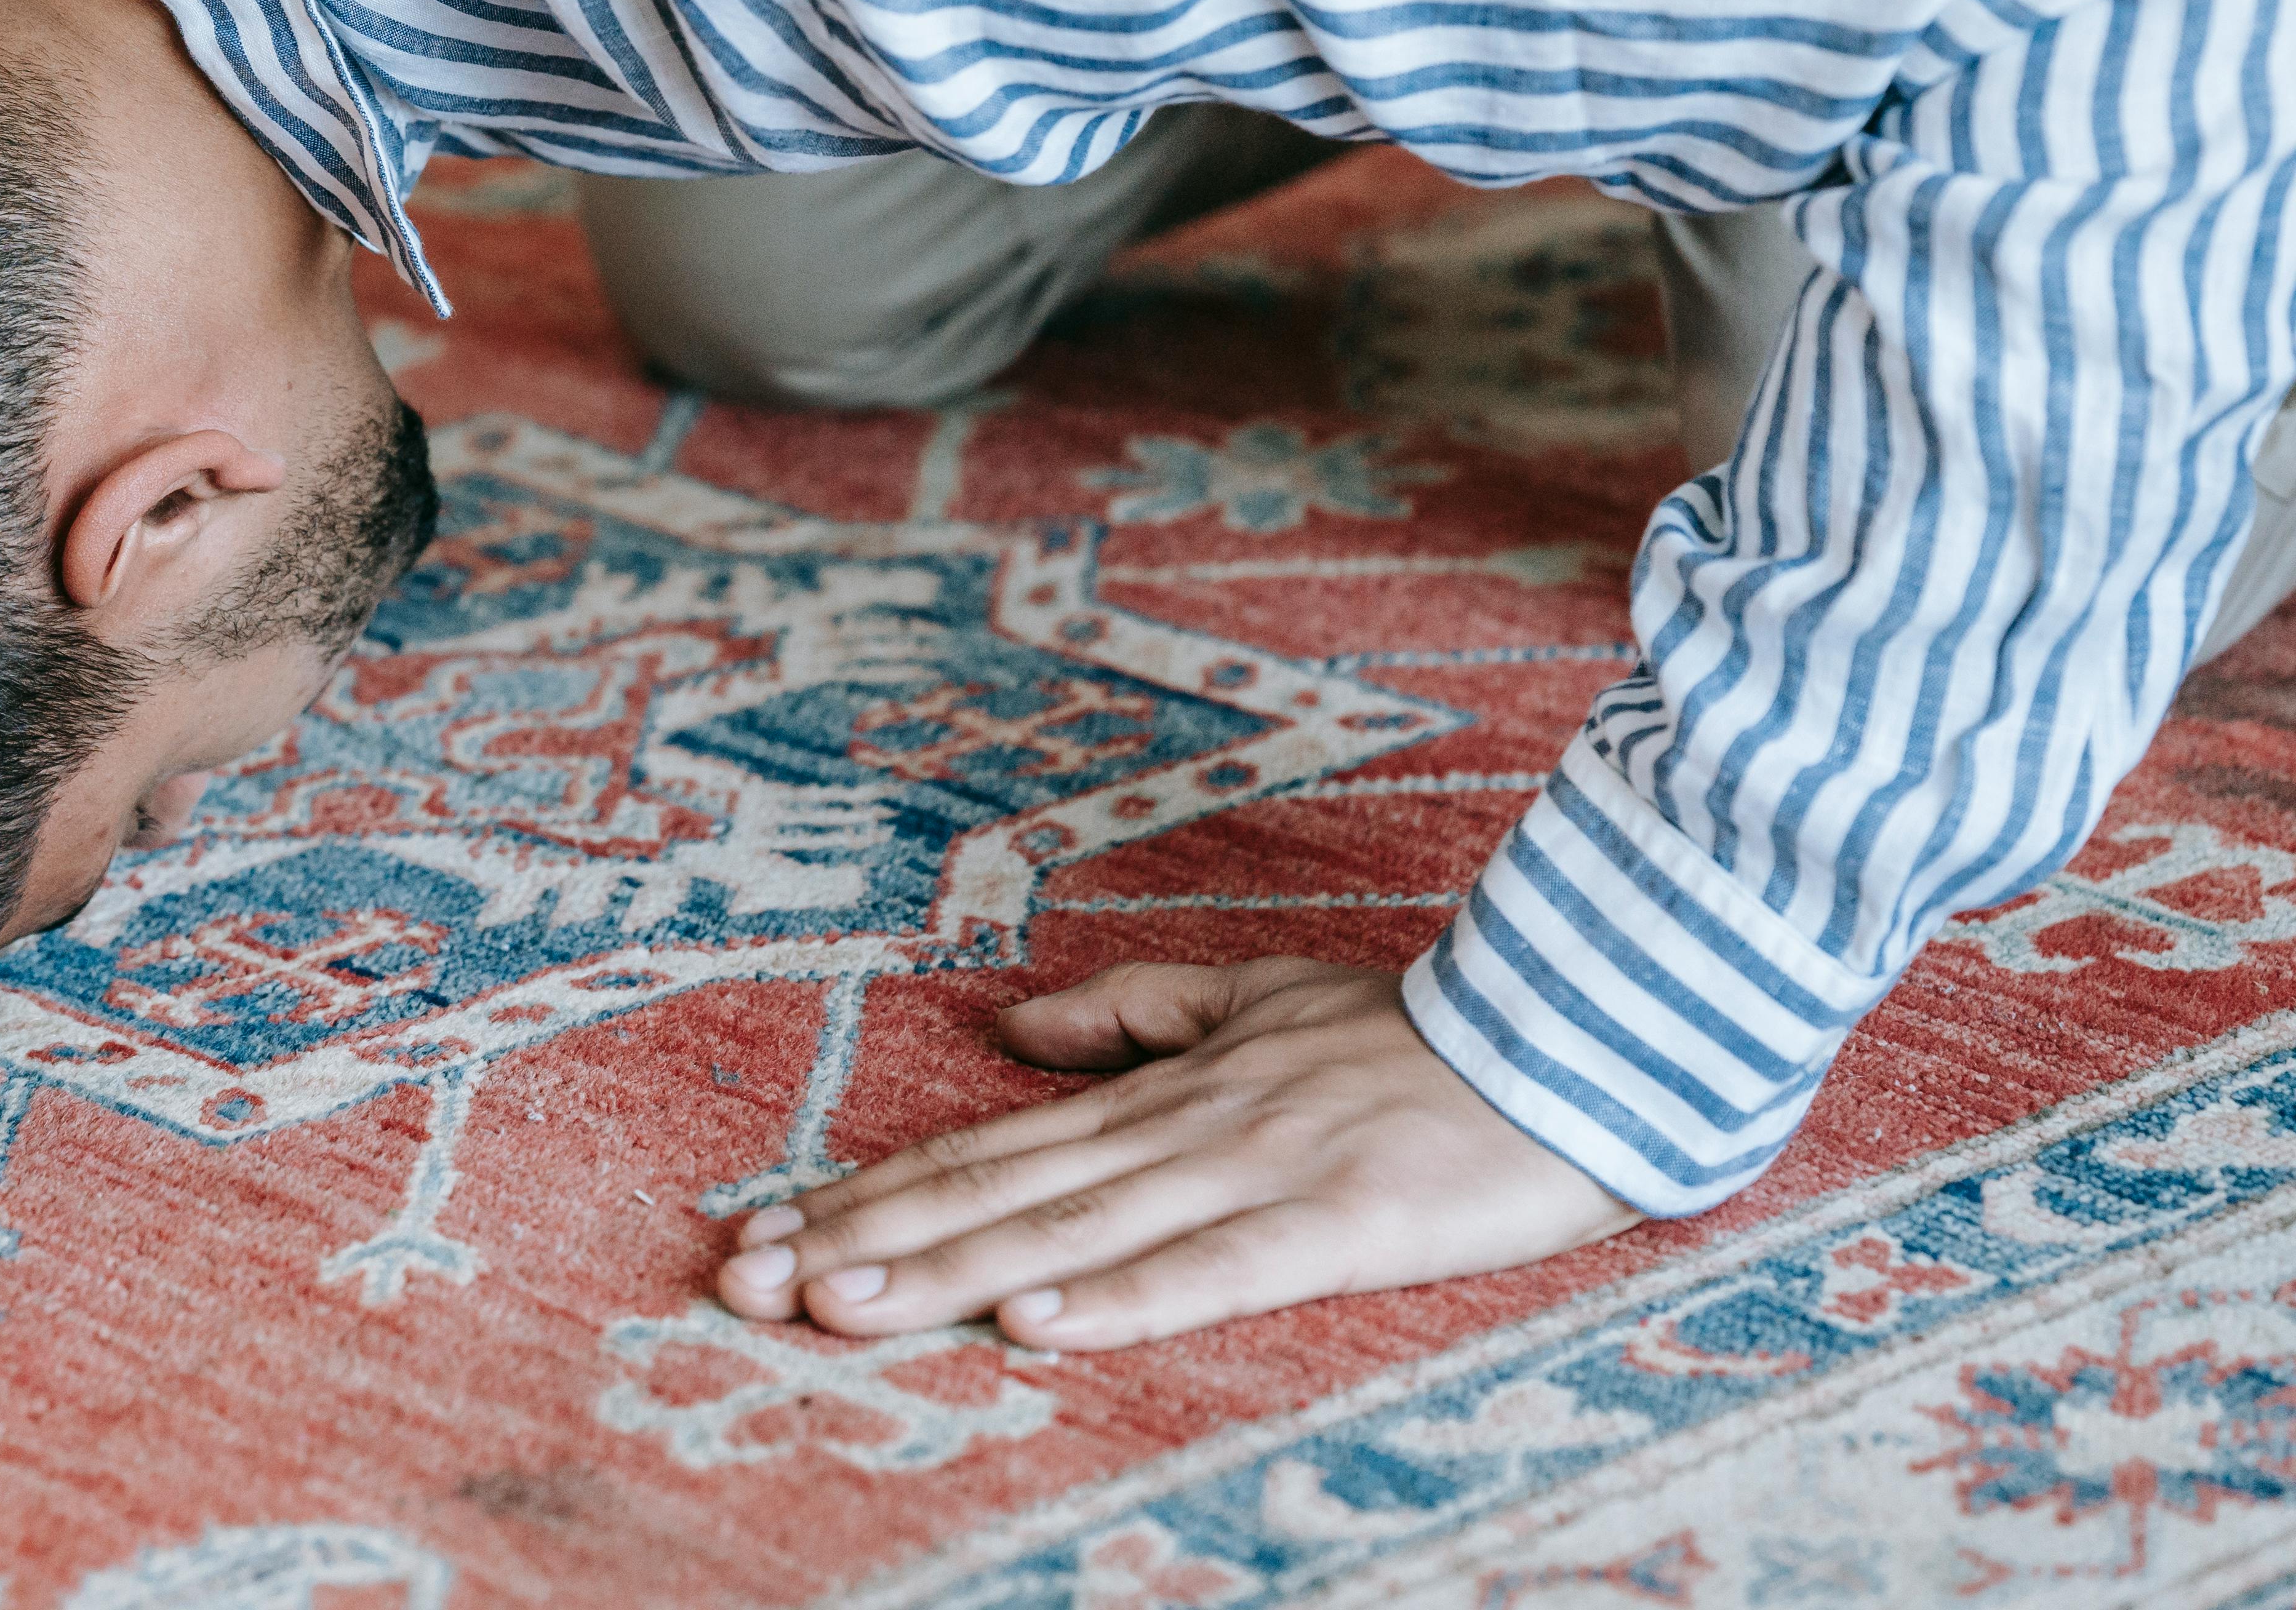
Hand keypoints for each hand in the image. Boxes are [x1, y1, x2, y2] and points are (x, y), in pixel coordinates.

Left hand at [716, 958, 1636, 1350]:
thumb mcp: (1254, 1000)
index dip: (870, 1192)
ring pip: (1069, 1228)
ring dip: (947, 1271)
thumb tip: (1008, 1034)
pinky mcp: (1337, 1223)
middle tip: (745, 1283)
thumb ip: (1129, 1014)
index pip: (983, 1150)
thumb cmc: (1411, 1034)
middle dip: (864, 1241)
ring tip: (836, 1305)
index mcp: (1158, 1091)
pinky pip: (1213, 1266)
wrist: (1575, 1027)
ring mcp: (1254, 1172)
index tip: (766, 1229)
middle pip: (995, 1193)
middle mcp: (1179, 1128)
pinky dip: (1119, 1295)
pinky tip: (1034, 1319)